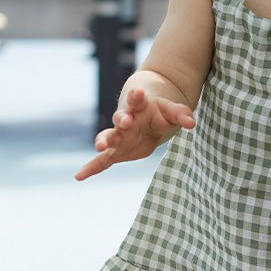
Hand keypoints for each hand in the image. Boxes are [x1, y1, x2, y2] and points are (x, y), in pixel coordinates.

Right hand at [75, 87, 194, 180]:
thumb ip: (181, 114)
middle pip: (120, 118)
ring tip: (99, 146)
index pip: (136, 100)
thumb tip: (192, 123)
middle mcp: (125, 120)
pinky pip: (101, 161)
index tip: (138, 93)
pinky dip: (91, 168)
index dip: (136, 97)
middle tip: (124, 121)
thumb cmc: (159, 113)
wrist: (145, 116)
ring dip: (103, 140)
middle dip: (121, 119)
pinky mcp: (115, 151)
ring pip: (108, 137)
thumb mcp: (171, 111)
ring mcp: (118, 136)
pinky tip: (79, 176)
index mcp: (138, 107)